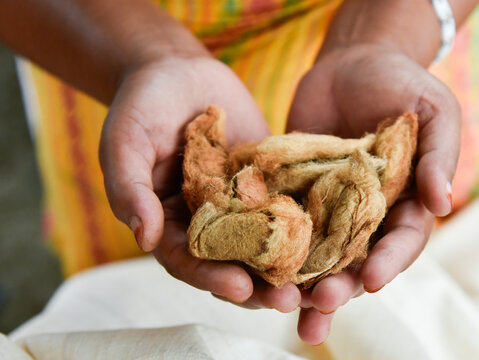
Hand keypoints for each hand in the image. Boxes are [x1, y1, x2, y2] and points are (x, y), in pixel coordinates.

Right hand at [99, 55, 301, 313]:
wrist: (178, 72)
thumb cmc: (142, 105)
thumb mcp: (125, 141)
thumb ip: (127, 187)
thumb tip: (144, 237)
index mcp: (170, 223)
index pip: (188, 261)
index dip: (210, 278)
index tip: (239, 288)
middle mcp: (207, 222)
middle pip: (231, 263)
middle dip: (258, 285)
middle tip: (289, 302)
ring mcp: (240, 204)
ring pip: (264, 243)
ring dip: (288, 266)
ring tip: (316, 285)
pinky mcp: (268, 183)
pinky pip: (287, 206)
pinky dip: (307, 225)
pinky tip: (333, 238)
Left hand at [287, 44, 460, 343]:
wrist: (352, 61)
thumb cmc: (402, 83)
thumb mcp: (434, 112)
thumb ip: (439, 156)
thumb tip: (443, 204)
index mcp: (404, 202)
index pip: (401, 241)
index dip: (390, 262)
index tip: (373, 280)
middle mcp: (365, 213)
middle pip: (355, 260)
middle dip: (340, 285)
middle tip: (320, 303)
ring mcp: (326, 205)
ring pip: (315, 253)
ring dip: (301, 282)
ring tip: (282, 306)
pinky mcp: (293, 191)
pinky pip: (281, 221)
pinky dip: (268, 244)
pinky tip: (251, 265)